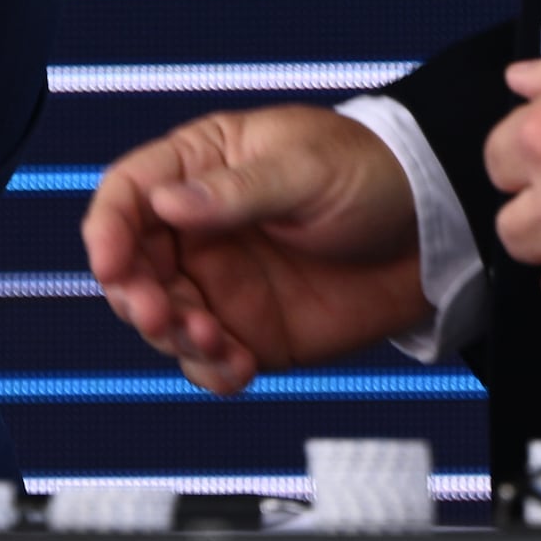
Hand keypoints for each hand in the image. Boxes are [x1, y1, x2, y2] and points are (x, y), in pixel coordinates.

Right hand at [82, 104, 433, 395]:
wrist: (432, 233)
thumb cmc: (372, 173)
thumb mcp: (306, 169)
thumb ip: (238, 191)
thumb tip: (167, 201)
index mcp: (201, 167)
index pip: (129, 194)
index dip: (108, 228)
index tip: (110, 263)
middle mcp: (199, 228)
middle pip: (132, 266)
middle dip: (135, 296)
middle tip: (162, 315)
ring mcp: (220, 282)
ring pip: (162, 320)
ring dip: (174, 338)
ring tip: (217, 341)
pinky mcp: (248, 329)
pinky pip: (205, 361)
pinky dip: (210, 372)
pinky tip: (239, 368)